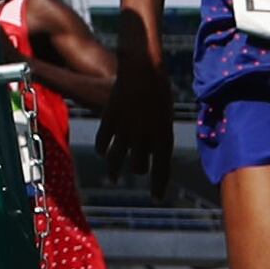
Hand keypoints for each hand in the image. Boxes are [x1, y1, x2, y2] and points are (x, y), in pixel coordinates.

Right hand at [97, 39, 176, 187]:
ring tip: (114, 179)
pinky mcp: (110, 120)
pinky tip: (103, 152)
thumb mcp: (166, 114)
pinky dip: (103, 148)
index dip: (158, 186)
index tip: (156, 199)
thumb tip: (156, 148)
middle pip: (139, 165)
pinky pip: (104, 141)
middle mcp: (144, 138)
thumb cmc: (160, 88)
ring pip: (118, 159)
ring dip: (116, 170)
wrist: (143, 69)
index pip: (162, 170)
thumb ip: (160, 133)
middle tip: (139, 170)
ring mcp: (125, 130)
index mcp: (163, 137)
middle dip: (140, 169)